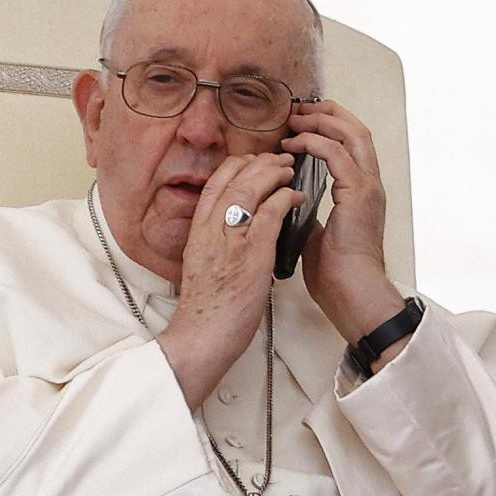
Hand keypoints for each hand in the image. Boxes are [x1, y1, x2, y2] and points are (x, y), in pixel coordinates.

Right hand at [157, 152, 305, 408]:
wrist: (203, 335)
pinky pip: (272, 211)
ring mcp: (231, 238)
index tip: (253, 162)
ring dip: (275, 174)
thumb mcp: (202, 267)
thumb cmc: (207, 310)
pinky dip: (286, 198)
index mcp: (197, 231)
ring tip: (291, 171)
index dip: (236, 166)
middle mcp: (211, 228)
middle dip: (260, 163)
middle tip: (280, 160)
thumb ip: (215, 246)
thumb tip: (233, 235)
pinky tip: (298, 196)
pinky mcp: (252, 252)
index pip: (214, 184)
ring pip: (252, 187)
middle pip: (233, 178)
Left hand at [282, 100, 406, 347]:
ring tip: (295, 119)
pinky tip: (295, 144)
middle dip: (326, 113)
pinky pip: (337, 154)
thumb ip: (308, 211)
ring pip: (352, 134)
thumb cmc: (335, 273)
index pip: (349, 145)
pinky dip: (315, 143)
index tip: (299, 122)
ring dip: (321, 121)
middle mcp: (370, 184)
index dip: (327, 127)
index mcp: (361, 192)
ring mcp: (368, 187)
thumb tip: (288, 200)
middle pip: (356, 130)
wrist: (352, 293)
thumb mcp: (316, 233)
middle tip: (297, 109)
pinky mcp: (359, 194)